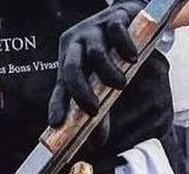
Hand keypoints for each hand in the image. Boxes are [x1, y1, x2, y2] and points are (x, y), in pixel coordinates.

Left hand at [47, 1, 145, 126]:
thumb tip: (97, 142)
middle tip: (94, 109)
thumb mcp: (103, 84)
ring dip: (109, 74)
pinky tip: (132, 58)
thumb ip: (100, 111)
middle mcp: (76, 47)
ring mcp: (93, 31)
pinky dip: (125, 48)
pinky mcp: (112, 18)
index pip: (60, 87)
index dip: (57, 106)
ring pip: (96, 54)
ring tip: (120, 84)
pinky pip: (116, 33)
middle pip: (71, 70)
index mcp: (69, 64)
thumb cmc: (111, 55)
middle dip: (81, 93)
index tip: (56, 123)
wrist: (128, 18)